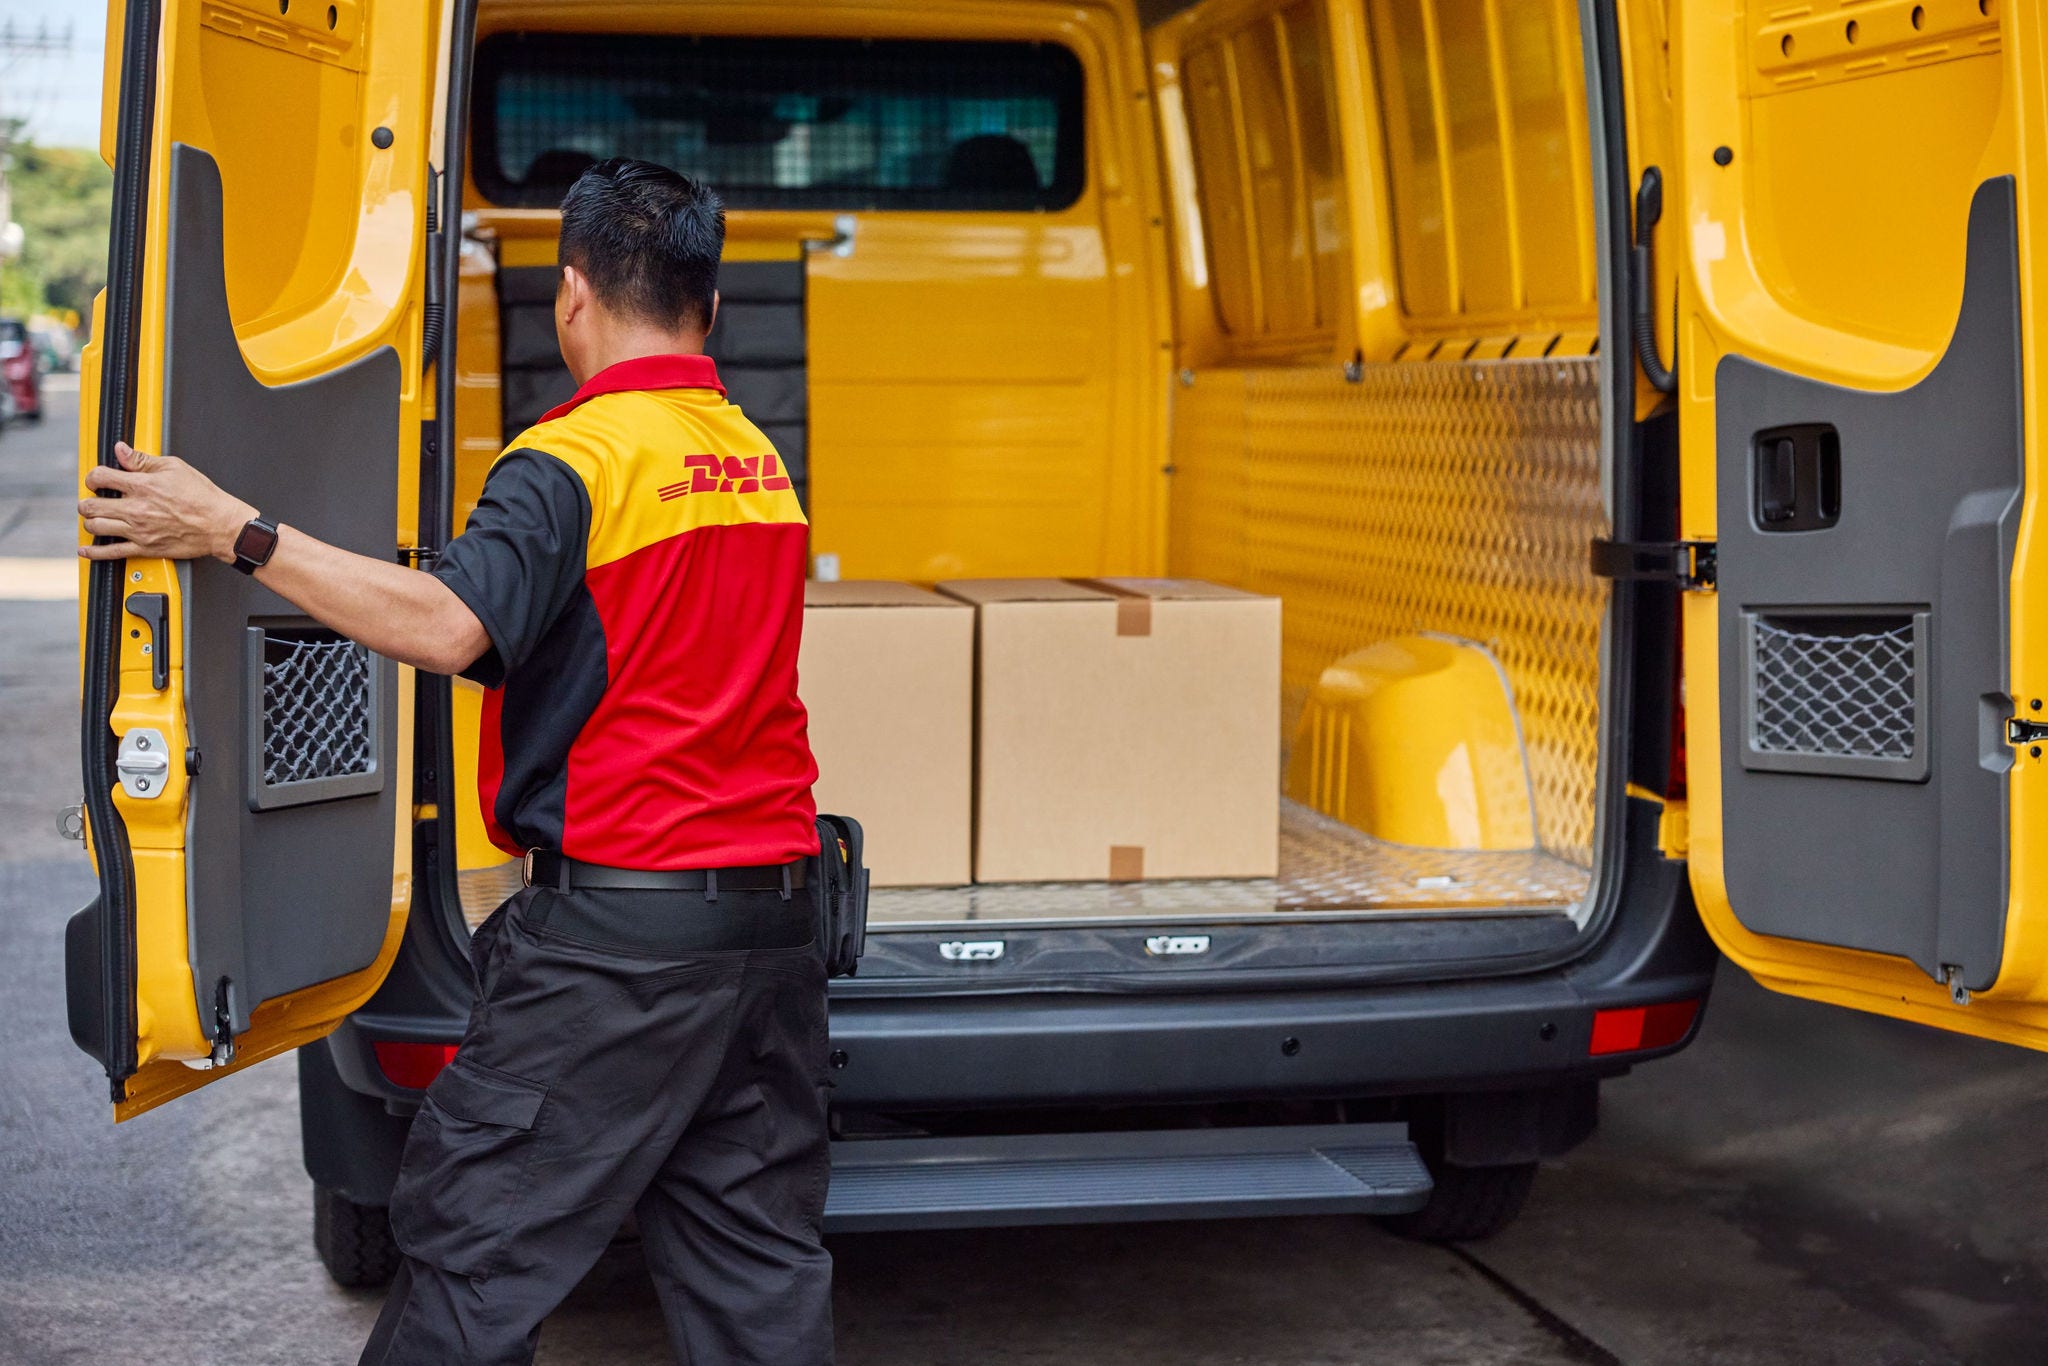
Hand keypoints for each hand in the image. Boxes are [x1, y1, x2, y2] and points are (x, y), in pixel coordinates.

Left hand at [78, 443, 257, 563]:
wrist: (220, 525)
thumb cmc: (202, 497)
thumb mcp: (174, 468)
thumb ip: (142, 459)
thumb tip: (121, 450)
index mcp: (141, 486)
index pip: (100, 477)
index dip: (93, 477)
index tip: (97, 480)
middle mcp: (136, 509)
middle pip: (91, 505)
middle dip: (87, 502)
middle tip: (93, 501)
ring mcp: (138, 530)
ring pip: (95, 527)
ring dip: (90, 522)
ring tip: (96, 518)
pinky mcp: (144, 548)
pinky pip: (111, 552)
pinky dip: (93, 552)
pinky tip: (86, 549)